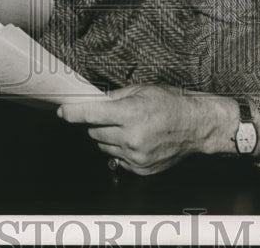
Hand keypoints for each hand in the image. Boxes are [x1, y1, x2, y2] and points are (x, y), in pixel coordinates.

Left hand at [58, 85, 223, 174]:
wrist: (196, 126)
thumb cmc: (172, 104)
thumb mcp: (143, 90)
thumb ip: (115, 97)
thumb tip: (93, 101)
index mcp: (131, 114)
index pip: (91, 115)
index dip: (73, 113)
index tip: (62, 112)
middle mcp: (131, 137)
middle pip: (94, 132)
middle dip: (99, 123)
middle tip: (116, 116)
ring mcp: (136, 156)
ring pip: (103, 147)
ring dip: (110, 137)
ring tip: (130, 128)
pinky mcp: (140, 169)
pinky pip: (117, 159)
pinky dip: (121, 150)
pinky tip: (137, 141)